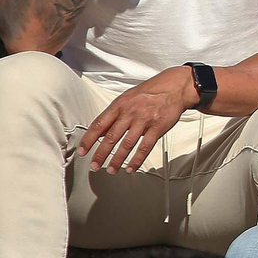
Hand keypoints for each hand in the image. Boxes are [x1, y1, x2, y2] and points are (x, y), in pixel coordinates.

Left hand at [78, 66, 199, 172]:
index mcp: (119, 105)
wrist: (174, 87)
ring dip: (117, 160)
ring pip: (126, 144)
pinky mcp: (157, 128)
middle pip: (111, 137)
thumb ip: (113, 114)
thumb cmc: (150, 92)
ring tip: (111, 170)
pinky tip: (131, 167)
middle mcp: (130, 113)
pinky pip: (145, 147)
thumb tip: (99, 131)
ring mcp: (144, 121)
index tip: (83, 151)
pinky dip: (137, 160)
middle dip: (101, 154)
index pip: (99, 124)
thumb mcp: (127, 98)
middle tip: (94, 165)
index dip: (88, 139)